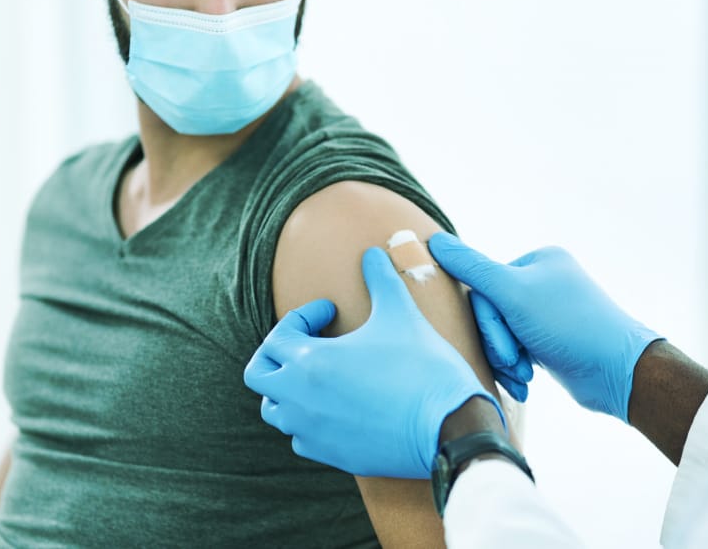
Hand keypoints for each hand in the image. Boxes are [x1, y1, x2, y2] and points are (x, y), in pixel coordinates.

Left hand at [243, 247, 503, 478]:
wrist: (448, 427)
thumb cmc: (422, 367)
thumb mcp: (401, 313)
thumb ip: (380, 278)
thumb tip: (372, 251)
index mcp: (309, 363)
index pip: (278, 334)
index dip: (303, 315)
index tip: (331, 311)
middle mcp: (300, 400)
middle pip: (258, 375)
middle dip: (279, 353)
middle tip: (310, 340)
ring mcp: (313, 432)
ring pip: (275, 410)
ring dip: (289, 388)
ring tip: (322, 373)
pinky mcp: (332, 456)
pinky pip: (300, 438)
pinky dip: (308, 419)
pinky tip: (338, 405)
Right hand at [429, 233, 663, 421]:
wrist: (617, 372)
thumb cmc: (568, 326)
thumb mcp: (513, 293)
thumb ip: (471, 268)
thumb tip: (434, 241)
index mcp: (538, 261)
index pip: (485, 285)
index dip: (489, 321)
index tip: (508, 346)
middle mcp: (544, 282)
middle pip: (492, 312)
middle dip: (500, 345)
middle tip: (516, 365)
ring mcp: (547, 313)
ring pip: (501, 335)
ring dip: (507, 360)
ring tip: (523, 378)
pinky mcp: (550, 342)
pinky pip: (516, 351)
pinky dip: (516, 369)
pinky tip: (525, 386)